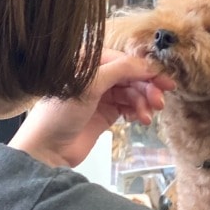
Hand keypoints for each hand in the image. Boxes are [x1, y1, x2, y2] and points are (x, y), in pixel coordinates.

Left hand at [10, 49, 174, 168]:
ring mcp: (101, 95)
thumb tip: (146, 64)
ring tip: (146, 117)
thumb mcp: (90, 85)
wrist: (47, 149)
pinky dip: (137, 111)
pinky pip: (129, 107)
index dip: (144, 69)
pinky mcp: (105, 113)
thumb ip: (120, 70)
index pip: (123, 60)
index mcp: (87, 62)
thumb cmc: (58, 114)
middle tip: (160, 101)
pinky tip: (140, 119)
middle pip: (130, 76)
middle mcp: (95, 75)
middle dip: (147, 88)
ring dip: (143, 103)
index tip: (162, 78)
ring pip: (132, 92)